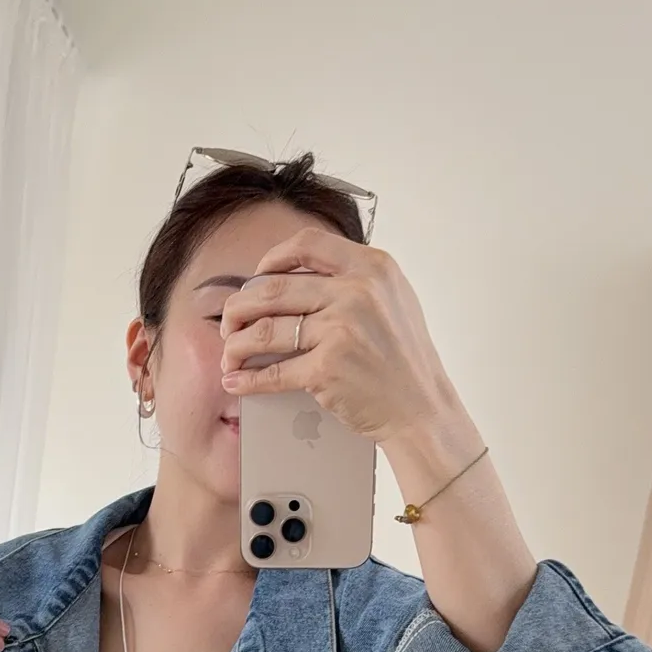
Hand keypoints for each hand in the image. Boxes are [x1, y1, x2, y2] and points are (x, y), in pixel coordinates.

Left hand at [218, 224, 467, 446]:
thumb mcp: (392, 299)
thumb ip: (354, 279)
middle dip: (240, 306)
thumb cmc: (404, 358)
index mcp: (372, 267)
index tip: (256, 277)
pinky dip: (248, 378)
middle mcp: (357, 292)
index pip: (307, 244)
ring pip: (266, 330)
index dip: (272, 258)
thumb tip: (295, 273)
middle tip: (230, 322)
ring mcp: (341, 329)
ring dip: (237, 343)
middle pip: (274, 288)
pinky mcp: (328, 368)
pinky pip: (274, 371)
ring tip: (229, 353)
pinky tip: (236, 380)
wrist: (422, 407)